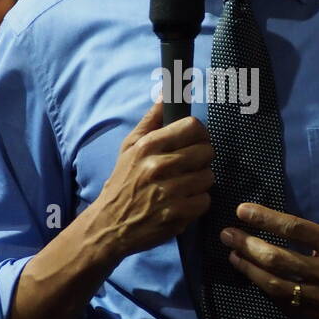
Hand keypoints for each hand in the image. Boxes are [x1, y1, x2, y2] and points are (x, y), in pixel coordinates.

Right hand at [90, 99, 214, 261]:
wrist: (109, 225)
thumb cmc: (122, 183)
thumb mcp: (129, 147)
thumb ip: (151, 120)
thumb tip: (166, 93)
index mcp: (148, 146)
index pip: (193, 127)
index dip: (199, 134)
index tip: (194, 142)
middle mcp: (159, 166)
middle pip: (206, 151)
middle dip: (201, 158)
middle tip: (189, 166)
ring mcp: (169, 192)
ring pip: (208, 176)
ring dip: (200, 182)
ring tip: (183, 186)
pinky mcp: (177, 214)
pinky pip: (205, 200)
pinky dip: (197, 203)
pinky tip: (182, 202)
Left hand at [220, 151, 318, 318]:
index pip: (295, 230)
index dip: (265, 219)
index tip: (242, 210)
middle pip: (277, 260)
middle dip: (248, 246)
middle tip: (225, 234)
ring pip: (278, 286)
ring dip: (251, 271)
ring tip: (233, 257)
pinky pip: (291, 307)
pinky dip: (271, 295)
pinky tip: (257, 283)